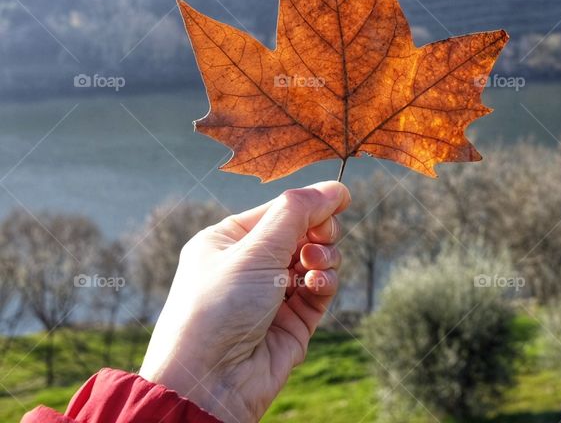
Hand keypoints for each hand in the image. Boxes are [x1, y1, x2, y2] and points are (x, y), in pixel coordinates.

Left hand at [139, 181, 349, 422]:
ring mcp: (274, 293)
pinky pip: (322, 288)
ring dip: (324, 256)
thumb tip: (335, 187)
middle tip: (319, 238)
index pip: (280, 210)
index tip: (341, 200)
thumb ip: (297, 213)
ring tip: (311, 266)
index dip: (310, 203)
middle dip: (319, 231)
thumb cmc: (217, 309)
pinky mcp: (294, 320)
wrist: (211, 382)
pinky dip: (325, 281)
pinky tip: (316, 284)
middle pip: (304, 232)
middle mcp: (251, 266)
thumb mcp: (254, 250)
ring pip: (318, 259)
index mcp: (228, 241)